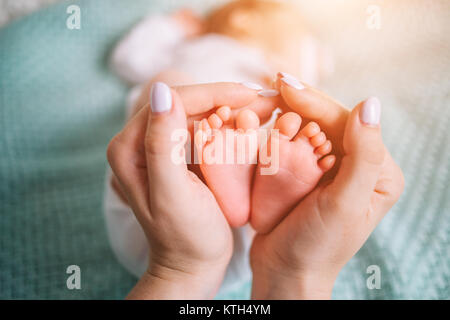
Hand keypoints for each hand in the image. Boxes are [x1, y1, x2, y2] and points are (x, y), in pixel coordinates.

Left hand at [107, 82, 277, 298]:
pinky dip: (227, 124)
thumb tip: (161, 91)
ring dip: (229, 108)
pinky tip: (249, 122)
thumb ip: (162, 145)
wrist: (192, 263)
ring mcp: (157, 147)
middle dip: (224, 98)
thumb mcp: (173, 194)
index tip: (249, 93)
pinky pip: (202, 128)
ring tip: (262, 106)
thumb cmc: (185, 237)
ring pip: (196, 113)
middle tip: (262, 98)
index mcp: (128, 148)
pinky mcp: (176, 155)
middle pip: (185, 104)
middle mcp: (138, 143)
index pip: (171, 102)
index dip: (211, 93)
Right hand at [250, 75, 403, 298]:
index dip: (316, 102)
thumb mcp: (345, 203)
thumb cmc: (317, 245)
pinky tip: (268, 116)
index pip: (347, 124)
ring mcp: (332, 169)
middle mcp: (359, 166)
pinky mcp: (310, 174)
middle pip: (329, 121)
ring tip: (268, 95)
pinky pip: (296, 143)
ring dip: (290, 110)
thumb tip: (371, 104)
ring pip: (311, 128)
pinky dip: (281, 128)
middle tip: (273, 81)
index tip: (283, 84)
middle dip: (301, 101)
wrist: (286, 271)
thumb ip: (363, 155)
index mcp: (379, 171)